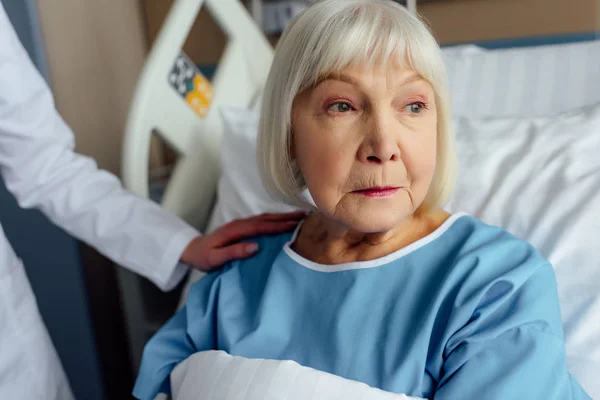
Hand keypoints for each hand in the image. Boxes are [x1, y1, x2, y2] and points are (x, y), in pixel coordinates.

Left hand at [180, 211, 306, 271]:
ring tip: (301, 216)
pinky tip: (285, 222)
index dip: (278, 225)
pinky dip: (275, 220)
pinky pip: (262, 221)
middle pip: (266, 218)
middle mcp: (240, 223)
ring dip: (282, 216)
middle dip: (286, 217)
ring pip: (266, 217)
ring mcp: (242, 223)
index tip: (295, 225)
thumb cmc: (203, 257)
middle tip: (306, 216)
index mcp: (235, 230)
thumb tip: (255, 247)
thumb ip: (233, 252)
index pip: (260, 226)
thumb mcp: (214, 258)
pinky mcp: (243, 227)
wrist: (192, 249)